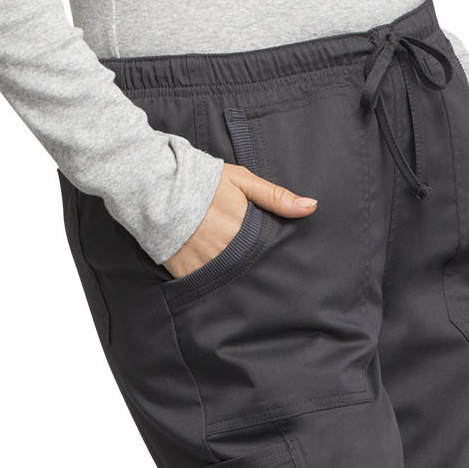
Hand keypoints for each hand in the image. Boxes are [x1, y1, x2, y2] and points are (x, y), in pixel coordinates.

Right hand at [164, 163, 316, 278]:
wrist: (157, 188)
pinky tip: (216, 278)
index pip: (269, 254)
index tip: (283, 266)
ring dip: (236, 280)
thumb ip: (276, 197)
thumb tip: (311, 207)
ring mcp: (207, 265)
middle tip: (265, 279)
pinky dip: (212, 283)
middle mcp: (228, 252)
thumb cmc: (203, 181)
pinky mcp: (188, 274)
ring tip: (237, 275)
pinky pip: (206, 286)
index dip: (275, 260)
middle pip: (252, 271)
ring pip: (231, 281)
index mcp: (245, 231)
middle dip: (257, 272)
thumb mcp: (242, 181)